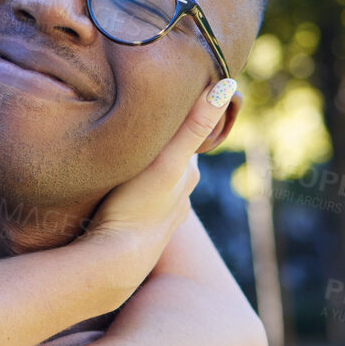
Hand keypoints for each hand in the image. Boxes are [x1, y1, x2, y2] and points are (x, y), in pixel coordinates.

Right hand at [81, 81, 229, 301]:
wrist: (115, 260)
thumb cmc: (138, 206)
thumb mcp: (167, 161)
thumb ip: (195, 125)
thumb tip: (228, 85)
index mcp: (187, 173)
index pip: (187, 137)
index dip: (174, 119)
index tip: (160, 103)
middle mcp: (181, 195)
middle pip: (173, 160)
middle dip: (159, 145)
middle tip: (137, 126)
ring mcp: (163, 217)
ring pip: (158, 184)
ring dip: (145, 171)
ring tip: (124, 157)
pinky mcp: (143, 233)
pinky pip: (142, 205)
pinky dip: (135, 195)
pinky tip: (119, 192)